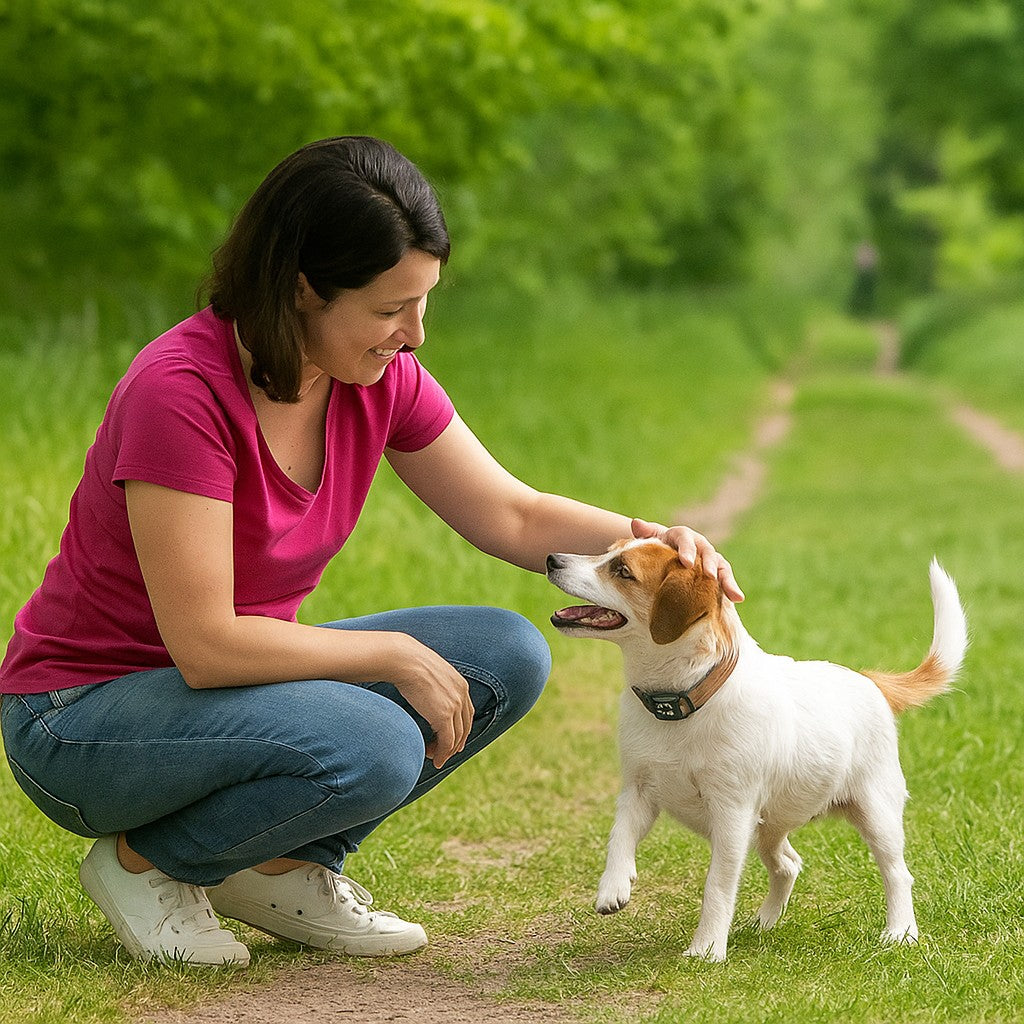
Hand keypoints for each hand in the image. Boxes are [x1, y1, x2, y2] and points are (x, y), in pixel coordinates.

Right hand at [386, 634, 473, 768]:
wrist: (405, 660)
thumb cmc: (410, 663)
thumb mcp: (430, 673)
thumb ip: (434, 684)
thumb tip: (423, 690)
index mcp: (461, 684)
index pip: (467, 713)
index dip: (462, 729)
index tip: (454, 740)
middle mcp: (462, 695)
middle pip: (465, 727)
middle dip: (456, 743)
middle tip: (445, 753)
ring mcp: (455, 706)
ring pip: (456, 737)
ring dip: (446, 751)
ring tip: (435, 758)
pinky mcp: (444, 716)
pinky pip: (447, 741)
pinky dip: (442, 753)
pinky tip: (435, 759)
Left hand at [631, 518, 744, 601]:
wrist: (665, 557)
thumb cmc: (656, 548)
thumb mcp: (650, 539)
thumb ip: (645, 533)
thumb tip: (636, 523)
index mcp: (683, 536)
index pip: (685, 539)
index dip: (687, 549)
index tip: (686, 562)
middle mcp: (700, 546)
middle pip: (708, 553)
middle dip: (710, 564)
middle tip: (709, 575)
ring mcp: (710, 561)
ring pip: (722, 568)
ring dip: (728, 580)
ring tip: (735, 594)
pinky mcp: (715, 576)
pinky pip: (724, 581)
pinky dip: (731, 589)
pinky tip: (738, 599)